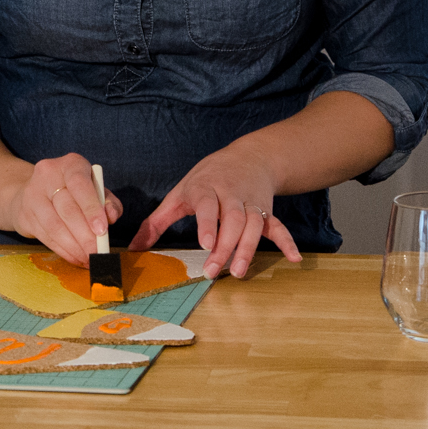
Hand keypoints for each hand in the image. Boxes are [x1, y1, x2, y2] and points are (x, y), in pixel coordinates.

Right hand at [8, 153, 121, 266]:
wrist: (34, 191)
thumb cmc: (73, 192)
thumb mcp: (94, 190)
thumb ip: (107, 202)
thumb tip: (111, 216)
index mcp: (70, 164)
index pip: (80, 184)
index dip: (91, 209)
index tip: (102, 230)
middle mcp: (48, 174)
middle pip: (67, 209)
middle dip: (85, 235)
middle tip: (97, 252)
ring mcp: (32, 194)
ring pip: (55, 226)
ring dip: (74, 247)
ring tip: (88, 258)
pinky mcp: (24, 214)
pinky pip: (45, 236)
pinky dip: (63, 250)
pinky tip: (74, 257)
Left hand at [128, 143, 301, 278]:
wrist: (249, 157)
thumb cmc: (208, 178)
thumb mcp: (180, 193)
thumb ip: (157, 221)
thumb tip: (135, 247)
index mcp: (206, 188)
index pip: (207, 204)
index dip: (208, 223)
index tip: (206, 243)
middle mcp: (231, 194)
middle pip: (231, 220)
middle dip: (225, 245)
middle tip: (214, 270)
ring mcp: (251, 203)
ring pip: (253, 225)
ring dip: (248, 248)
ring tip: (238, 271)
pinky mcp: (266, 210)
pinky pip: (277, 225)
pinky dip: (286, 241)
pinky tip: (293, 258)